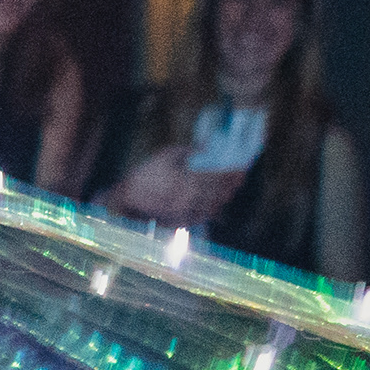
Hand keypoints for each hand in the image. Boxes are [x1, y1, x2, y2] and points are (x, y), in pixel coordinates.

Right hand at [102, 146, 241, 226]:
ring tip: (232, 188)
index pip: (217, 177)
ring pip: (214, 205)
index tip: (241, 167)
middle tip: (240, 177)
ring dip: (225, 196)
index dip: (231, 173)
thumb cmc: (146, 174)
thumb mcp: (166, 156)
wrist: (128, 198)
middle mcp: (190, 198)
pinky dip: (214, 208)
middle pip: (219, 192)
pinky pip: (204, 215)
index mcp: (186, 180)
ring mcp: (187, 212)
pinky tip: (218, 202)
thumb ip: (188, 152)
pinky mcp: (182, 221)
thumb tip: (207, 149)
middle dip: (232, 184)